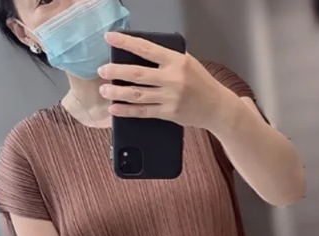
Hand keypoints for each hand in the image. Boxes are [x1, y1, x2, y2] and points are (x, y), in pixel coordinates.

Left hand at [98, 32, 239, 131]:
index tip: (110, 38)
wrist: (217, 107)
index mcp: (176, 61)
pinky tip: (115, 108)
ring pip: (137, 94)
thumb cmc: (201, 83)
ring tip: (104, 89)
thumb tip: (139, 55)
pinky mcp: (169, 114)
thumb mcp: (187, 62)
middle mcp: (172, 79)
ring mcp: (170, 98)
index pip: (145, 49)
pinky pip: (143, 112)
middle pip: (137, 74)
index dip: (125, 43)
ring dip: (117, 92)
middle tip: (102, 70)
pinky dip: (126, 111)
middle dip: (116, 71)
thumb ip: (166, 59)